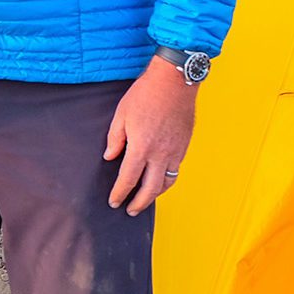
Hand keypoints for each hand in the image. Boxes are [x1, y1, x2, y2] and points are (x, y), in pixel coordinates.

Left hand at [103, 56, 198, 215]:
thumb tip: (110, 157)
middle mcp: (160, 155)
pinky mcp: (184, 147)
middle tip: (130, 211)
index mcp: (141, 147)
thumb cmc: (145, 94)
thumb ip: (115, 138)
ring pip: (166, 183)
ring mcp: (175, 152)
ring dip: (155, 195)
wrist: (174, 82)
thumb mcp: (121, 114)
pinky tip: (159, 180)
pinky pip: (175, 171)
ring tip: (144, 199)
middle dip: (139, 203)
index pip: (128, 178)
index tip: (114, 202)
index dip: (120, 193)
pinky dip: (166, 181)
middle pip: (150, 189)